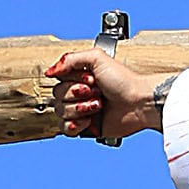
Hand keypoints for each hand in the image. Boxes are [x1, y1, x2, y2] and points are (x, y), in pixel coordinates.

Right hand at [47, 46, 163, 145]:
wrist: (139, 104)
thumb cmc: (124, 81)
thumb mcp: (96, 58)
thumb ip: (70, 59)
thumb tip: (50, 71)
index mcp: (79, 76)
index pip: (58, 79)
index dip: (71, 80)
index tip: (90, 79)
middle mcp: (78, 93)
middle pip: (57, 96)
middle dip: (76, 94)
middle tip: (97, 93)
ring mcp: (82, 111)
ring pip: (60, 112)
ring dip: (79, 109)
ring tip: (98, 106)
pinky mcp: (86, 128)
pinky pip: (66, 129)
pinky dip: (74, 125)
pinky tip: (87, 121)